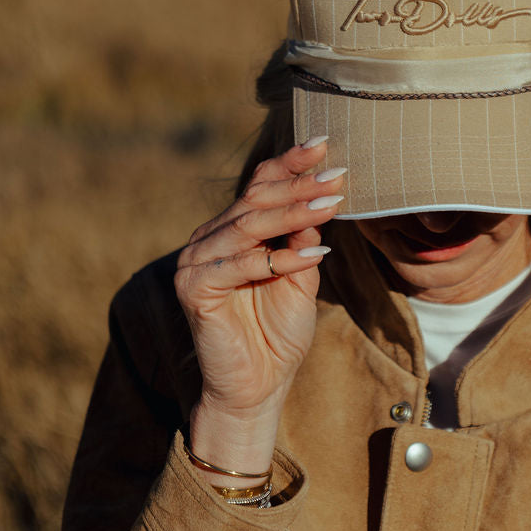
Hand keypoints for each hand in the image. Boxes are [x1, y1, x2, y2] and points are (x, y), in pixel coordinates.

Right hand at [175, 139, 343, 475]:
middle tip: (336, 175)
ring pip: (249, 226)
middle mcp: (210, 238)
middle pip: (255, 199)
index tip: (324, 144)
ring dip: (294, 213)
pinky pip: (241, 264)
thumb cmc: (278, 333)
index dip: (290, 162)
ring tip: (331, 203)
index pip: (259, 184)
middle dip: (299, 185)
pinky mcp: (194, 287)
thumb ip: (304, 239)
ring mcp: (196, 260)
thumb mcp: (302, 277)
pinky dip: (279, 259)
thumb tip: (322, 196)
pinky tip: (314, 255)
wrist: (256, 386)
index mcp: (233, 229)